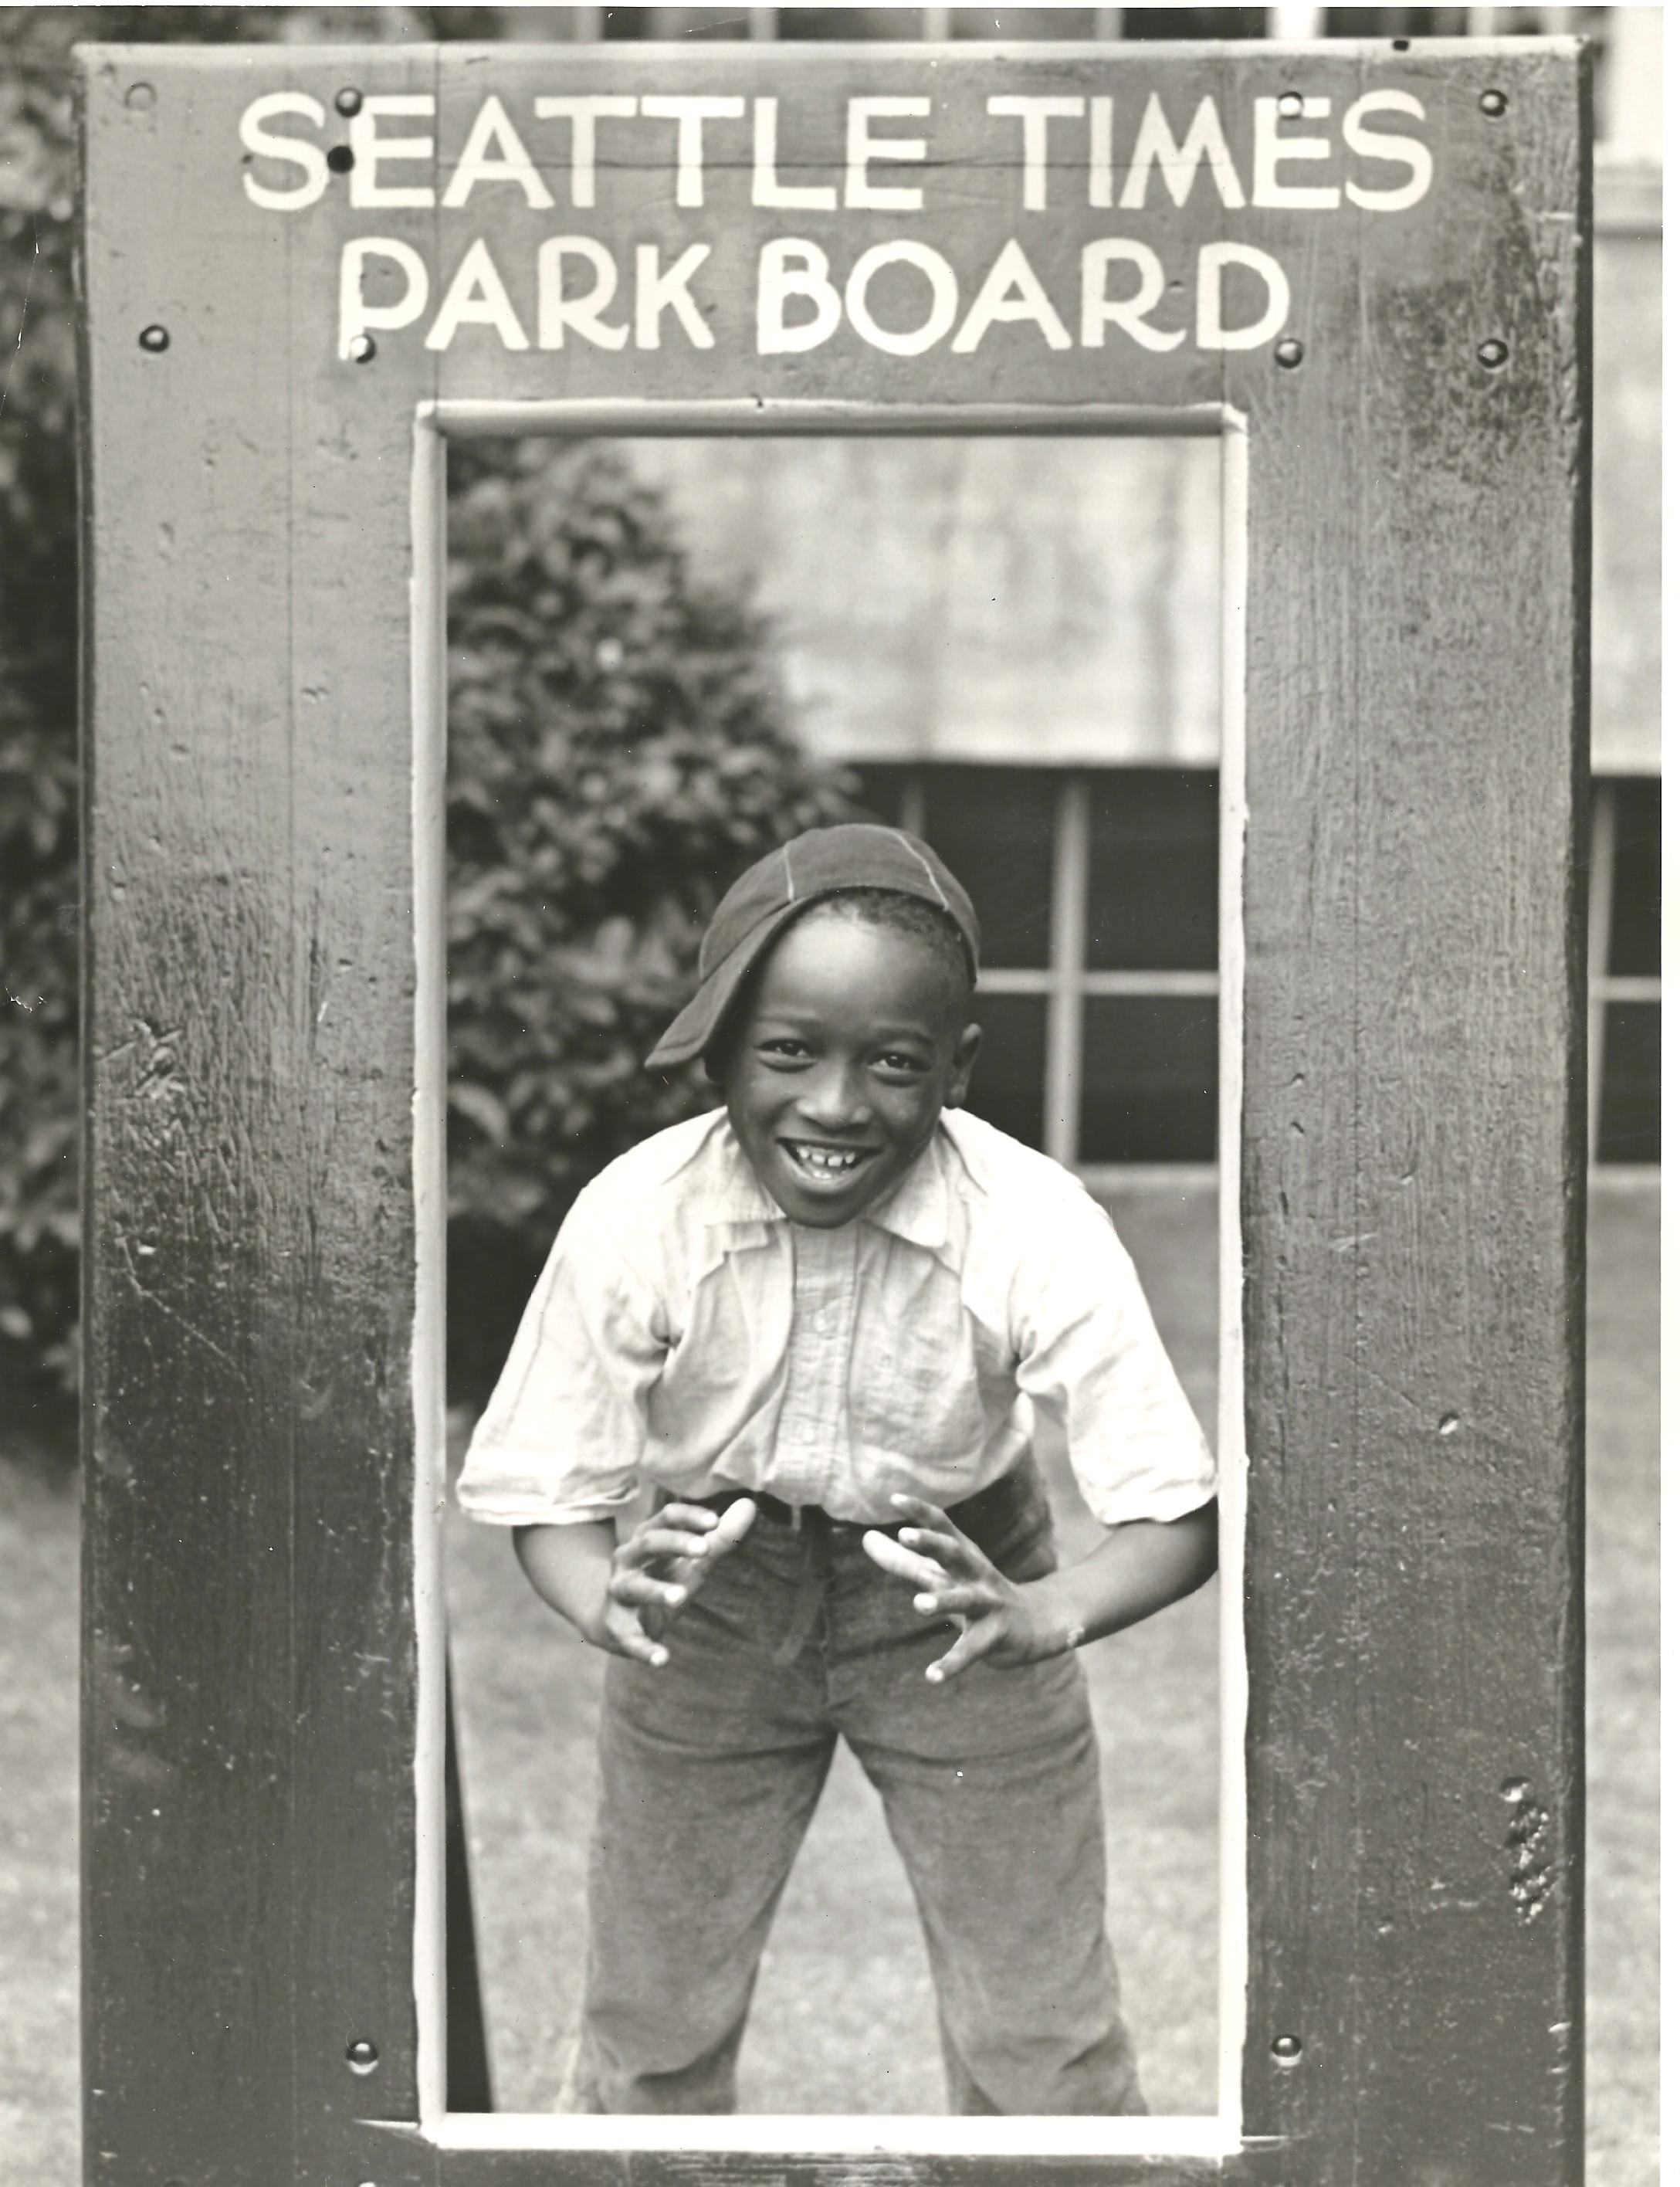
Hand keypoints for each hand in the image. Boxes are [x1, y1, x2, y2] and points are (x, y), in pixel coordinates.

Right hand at [597, 1496, 757, 1668]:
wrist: (613, 1620)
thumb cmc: (661, 1581)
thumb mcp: (690, 1562)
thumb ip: (719, 1538)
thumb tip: (750, 1505)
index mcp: (646, 1539)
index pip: (665, 1518)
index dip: (689, 1517)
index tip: (714, 1521)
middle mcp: (627, 1560)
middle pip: (647, 1543)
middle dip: (675, 1543)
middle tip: (704, 1548)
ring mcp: (619, 1593)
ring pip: (634, 1587)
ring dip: (657, 1590)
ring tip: (681, 1595)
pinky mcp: (617, 1627)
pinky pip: (630, 1638)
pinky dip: (645, 1649)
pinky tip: (663, 1659)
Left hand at [861, 1492, 1069, 1683]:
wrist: (1033, 1626)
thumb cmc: (976, 1594)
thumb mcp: (940, 1575)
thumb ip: (903, 1560)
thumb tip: (866, 1538)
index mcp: (963, 1557)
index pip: (943, 1527)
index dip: (920, 1511)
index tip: (894, 1498)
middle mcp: (977, 1575)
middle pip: (955, 1554)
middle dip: (932, 1543)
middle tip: (905, 1535)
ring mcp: (989, 1605)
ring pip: (966, 1600)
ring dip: (945, 1599)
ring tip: (919, 1603)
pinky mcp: (994, 1637)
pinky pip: (971, 1651)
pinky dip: (953, 1664)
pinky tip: (931, 1677)